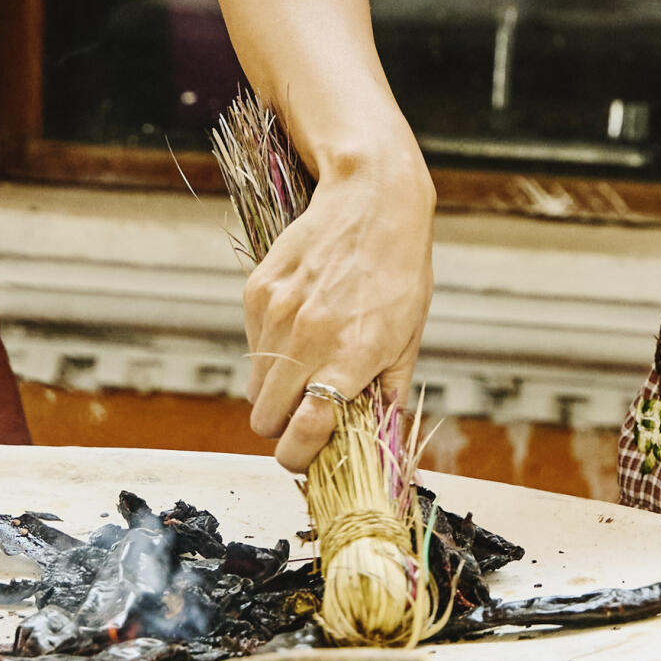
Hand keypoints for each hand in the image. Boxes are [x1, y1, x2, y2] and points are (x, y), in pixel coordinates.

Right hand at [242, 144, 433, 469]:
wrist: (370, 201)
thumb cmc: (398, 270)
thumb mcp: (408, 336)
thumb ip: (388, 392)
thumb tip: (375, 438)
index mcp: (351, 356)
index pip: (305, 429)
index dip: (296, 456)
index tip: (301, 458)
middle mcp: (308, 339)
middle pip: (265, 417)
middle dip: (281, 426)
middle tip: (305, 414)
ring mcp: (277, 314)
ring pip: (255, 385)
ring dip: (275, 390)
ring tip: (307, 366)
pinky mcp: (257, 292)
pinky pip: (252, 345)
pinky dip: (270, 351)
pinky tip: (300, 325)